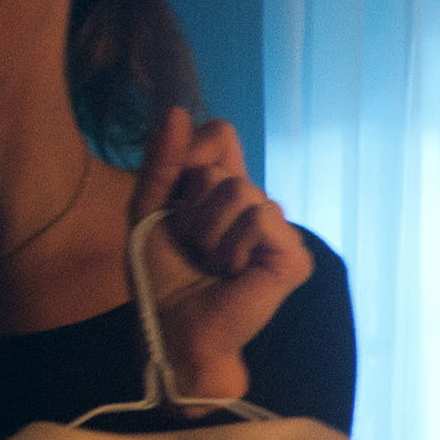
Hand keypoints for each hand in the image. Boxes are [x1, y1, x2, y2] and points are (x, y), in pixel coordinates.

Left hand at [130, 108, 309, 401]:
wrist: (173, 329)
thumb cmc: (160, 277)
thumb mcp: (148, 209)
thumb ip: (161, 161)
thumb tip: (177, 110)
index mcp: (225, 190)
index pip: (219, 134)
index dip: (190, 155)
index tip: (175, 197)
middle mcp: (256, 205)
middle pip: (221, 168)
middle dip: (193, 208)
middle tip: (194, 246)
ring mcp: (277, 231)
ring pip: (240, 191)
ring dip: (209, 231)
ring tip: (211, 262)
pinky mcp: (292, 256)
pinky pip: (261, 217)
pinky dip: (233, 245)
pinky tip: (233, 272)